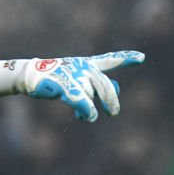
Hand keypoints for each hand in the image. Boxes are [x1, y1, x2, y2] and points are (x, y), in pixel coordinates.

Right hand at [25, 51, 144, 121]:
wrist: (31, 75)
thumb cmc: (56, 78)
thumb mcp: (78, 77)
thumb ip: (97, 83)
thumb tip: (116, 89)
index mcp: (88, 64)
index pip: (110, 60)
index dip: (126, 58)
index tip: (142, 57)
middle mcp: (84, 68)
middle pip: (105, 86)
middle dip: (112, 101)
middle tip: (113, 114)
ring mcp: (75, 76)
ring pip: (92, 96)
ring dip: (90, 110)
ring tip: (85, 117)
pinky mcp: (66, 85)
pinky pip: (82, 102)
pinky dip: (87, 111)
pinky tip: (86, 117)